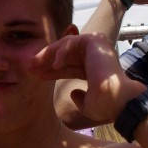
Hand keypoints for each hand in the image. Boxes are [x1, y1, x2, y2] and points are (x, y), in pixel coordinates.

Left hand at [30, 31, 144, 122]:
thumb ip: (79, 98)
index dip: (52, 70)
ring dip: (48, 55)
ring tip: (35, 65)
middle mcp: (94, 57)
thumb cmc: (105, 106)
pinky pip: (71, 42)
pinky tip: (54, 65)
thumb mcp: (87, 103)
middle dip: (46, 60)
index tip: (37, 74)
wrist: (117, 102)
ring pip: (65, 45)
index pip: (69, 66)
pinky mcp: (94, 41)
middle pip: (65, 54)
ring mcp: (95, 48)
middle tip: (30, 66)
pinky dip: (60, 52)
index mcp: (93, 69)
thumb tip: (73, 93)